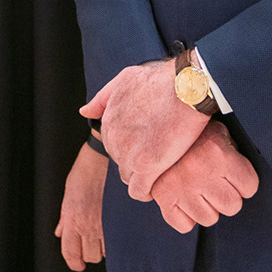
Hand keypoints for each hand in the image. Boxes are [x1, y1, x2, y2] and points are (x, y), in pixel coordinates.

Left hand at [55, 141, 109, 271]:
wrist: (104, 157)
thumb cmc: (84, 172)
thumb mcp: (68, 195)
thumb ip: (65, 218)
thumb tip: (60, 233)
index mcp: (72, 220)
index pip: (71, 253)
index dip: (75, 263)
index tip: (79, 265)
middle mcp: (88, 225)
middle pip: (90, 256)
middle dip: (91, 254)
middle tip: (93, 245)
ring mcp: (105, 222)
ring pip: (107, 252)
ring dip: (106, 247)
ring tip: (107, 236)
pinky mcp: (120, 218)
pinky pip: (120, 240)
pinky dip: (119, 240)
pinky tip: (118, 232)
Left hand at [81, 58, 208, 200]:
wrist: (187, 88)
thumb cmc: (162, 80)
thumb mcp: (126, 79)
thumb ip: (103, 97)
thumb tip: (85, 112)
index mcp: (109, 120)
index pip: (113, 145)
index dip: (131, 146)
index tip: (147, 144)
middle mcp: (114, 138)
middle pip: (121, 162)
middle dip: (137, 161)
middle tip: (158, 155)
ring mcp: (129, 154)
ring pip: (129, 178)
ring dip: (142, 177)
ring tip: (160, 170)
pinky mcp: (146, 167)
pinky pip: (139, 191)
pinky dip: (147, 192)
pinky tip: (158, 186)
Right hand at [151, 120, 258, 232]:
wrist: (156, 125)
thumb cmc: (193, 132)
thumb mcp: (218, 132)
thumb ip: (233, 152)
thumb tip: (243, 176)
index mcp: (219, 154)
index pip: (249, 186)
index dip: (244, 182)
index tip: (235, 176)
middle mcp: (201, 172)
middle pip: (232, 206)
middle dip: (227, 196)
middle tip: (217, 184)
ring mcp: (181, 188)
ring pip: (209, 219)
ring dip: (207, 207)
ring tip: (199, 190)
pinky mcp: (164, 199)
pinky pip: (184, 225)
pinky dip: (185, 217)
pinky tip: (185, 200)